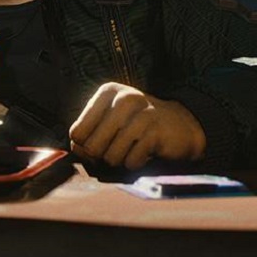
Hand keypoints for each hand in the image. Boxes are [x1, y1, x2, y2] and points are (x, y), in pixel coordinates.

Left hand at [68, 83, 205, 170]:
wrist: (181, 125)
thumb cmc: (139, 125)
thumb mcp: (111, 121)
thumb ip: (89, 134)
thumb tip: (75, 150)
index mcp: (107, 92)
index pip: (77, 132)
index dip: (84, 147)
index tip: (99, 145)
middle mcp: (123, 99)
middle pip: (92, 147)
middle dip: (102, 157)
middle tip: (117, 151)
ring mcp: (141, 114)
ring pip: (111, 157)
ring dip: (121, 161)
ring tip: (132, 149)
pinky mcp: (155, 132)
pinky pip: (131, 162)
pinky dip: (136, 163)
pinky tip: (145, 151)